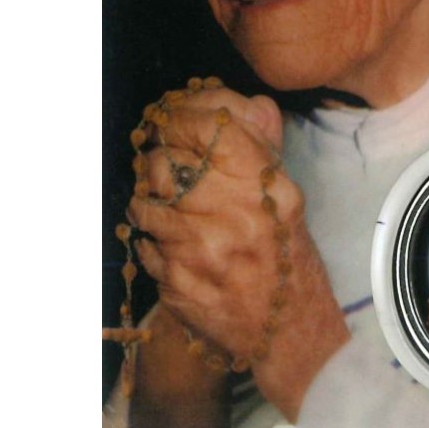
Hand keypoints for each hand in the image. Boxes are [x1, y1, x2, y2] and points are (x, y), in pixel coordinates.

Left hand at [128, 84, 349, 420]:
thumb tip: (241, 104)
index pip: (200, 126)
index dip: (180, 117)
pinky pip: (142, 241)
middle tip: (164, 160)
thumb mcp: (287, 191)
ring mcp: (194, 247)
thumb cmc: (286, 250)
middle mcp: (224, 210)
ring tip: (168, 203)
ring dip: (149, 197)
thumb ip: (260, 143)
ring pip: (143, 199)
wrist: (282, 323)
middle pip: (161, 159)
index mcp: (258, 181)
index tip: (174, 119)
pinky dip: (150, 236)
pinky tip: (170, 240)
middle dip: (157, 156)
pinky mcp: (172, 279)